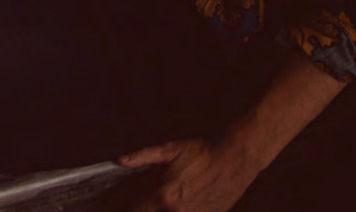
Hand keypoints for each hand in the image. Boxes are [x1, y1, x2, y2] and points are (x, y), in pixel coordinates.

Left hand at [116, 137, 262, 211]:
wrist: (235, 157)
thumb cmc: (201, 151)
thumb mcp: (170, 150)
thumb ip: (142, 157)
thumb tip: (119, 161)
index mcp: (165, 195)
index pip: (138, 211)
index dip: (128, 209)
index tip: (121, 206)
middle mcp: (179, 211)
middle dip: (148, 209)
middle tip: (149, 202)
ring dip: (167, 210)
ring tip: (171, 199)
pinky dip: (185, 211)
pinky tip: (186, 202)